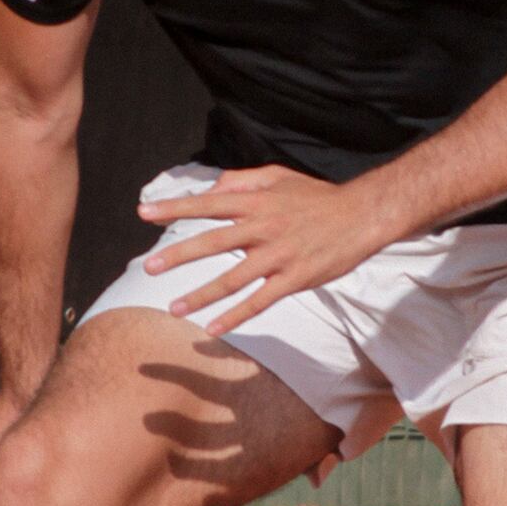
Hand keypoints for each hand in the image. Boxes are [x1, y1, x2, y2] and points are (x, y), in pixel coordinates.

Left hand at [137, 165, 391, 336]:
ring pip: (232, 278)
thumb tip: (212, 189)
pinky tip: (213, 329)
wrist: (362, 215)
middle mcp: (264, 227)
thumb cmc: (317, 196)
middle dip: (178, 255)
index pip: (208, 203)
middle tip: (149, 268)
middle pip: (213, 242)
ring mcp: (279, 256)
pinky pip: (259, 301)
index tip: (144, 212)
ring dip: (200, 295)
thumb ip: (242, 180)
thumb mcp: (279, 177)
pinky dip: (235, 316)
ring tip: (173, 308)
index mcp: (257, 201)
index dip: (175, 208)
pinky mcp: (294, 279)